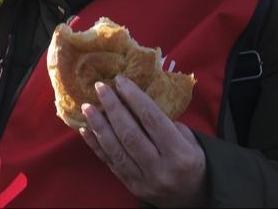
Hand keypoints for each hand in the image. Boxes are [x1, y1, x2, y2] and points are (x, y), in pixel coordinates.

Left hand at [79, 75, 208, 207]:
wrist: (192, 197)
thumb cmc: (191, 161)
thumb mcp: (189, 140)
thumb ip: (166, 123)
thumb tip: (138, 101)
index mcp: (179, 153)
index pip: (152, 120)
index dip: (134, 98)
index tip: (120, 80)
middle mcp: (160, 168)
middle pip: (130, 134)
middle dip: (113, 108)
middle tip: (100, 87)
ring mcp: (144, 180)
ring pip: (116, 150)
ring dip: (99, 126)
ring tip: (87, 106)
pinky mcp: (131, 186)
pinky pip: (110, 163)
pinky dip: (96, 145)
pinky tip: (85, 129)